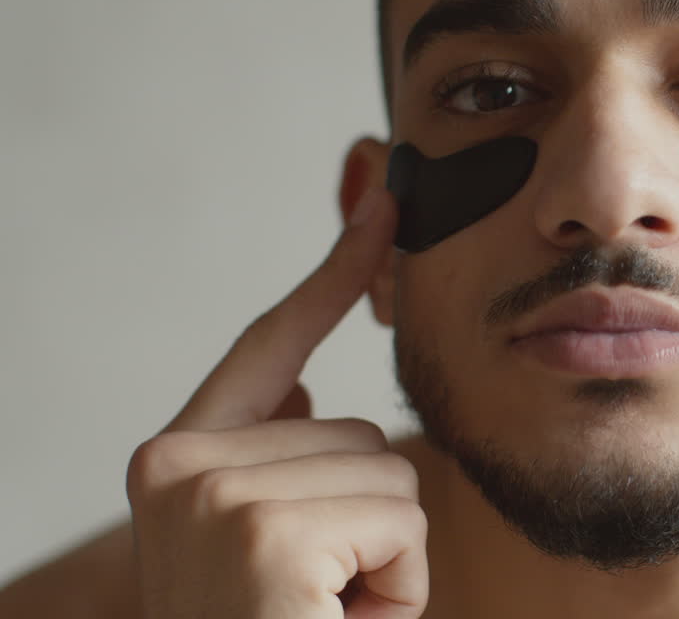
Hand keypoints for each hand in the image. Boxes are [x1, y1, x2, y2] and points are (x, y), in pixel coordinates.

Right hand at [126, 186, 427, 618]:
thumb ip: (285, 461)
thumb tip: (316, 386)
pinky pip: (400, 519)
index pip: (271, 343)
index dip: (336, 273)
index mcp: (178, 462)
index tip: (385, 202)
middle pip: (362, 429)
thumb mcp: (278, 549)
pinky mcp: (263, 532)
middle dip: (373, 522)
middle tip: (322, 600)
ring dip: (388, 558)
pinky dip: (400, 584)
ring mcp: (212, 495)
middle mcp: (176, 466)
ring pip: (391, 472)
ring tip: (329, 617)